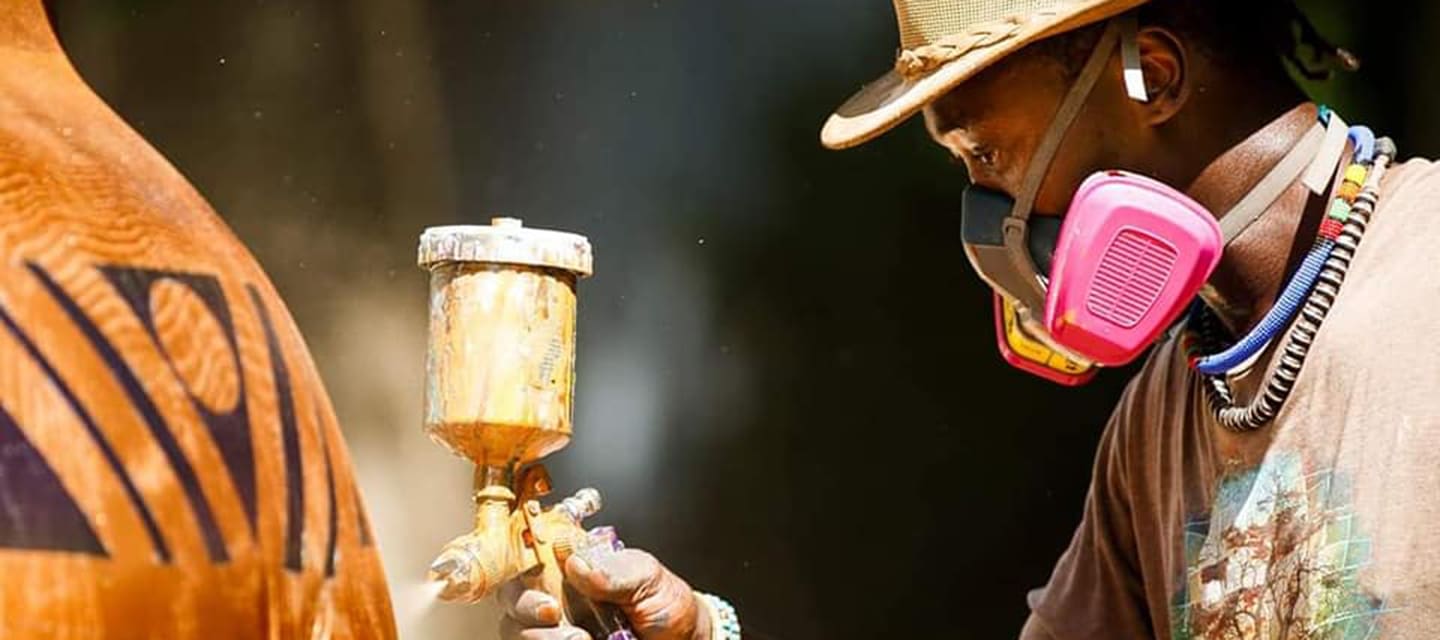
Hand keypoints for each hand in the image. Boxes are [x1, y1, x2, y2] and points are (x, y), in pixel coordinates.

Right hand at [498, 549, 709, 639]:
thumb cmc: (665, 604)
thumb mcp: (648, 578)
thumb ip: (615, 571)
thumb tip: (577, 564)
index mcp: (572, 568)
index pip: (527, 559)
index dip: (519, 569)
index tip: (543, 590)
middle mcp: (556, 597)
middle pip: (511, 599)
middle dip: (526, 608)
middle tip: (553, 614)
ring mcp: (555, 629)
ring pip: (517, 631)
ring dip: (542, 638)